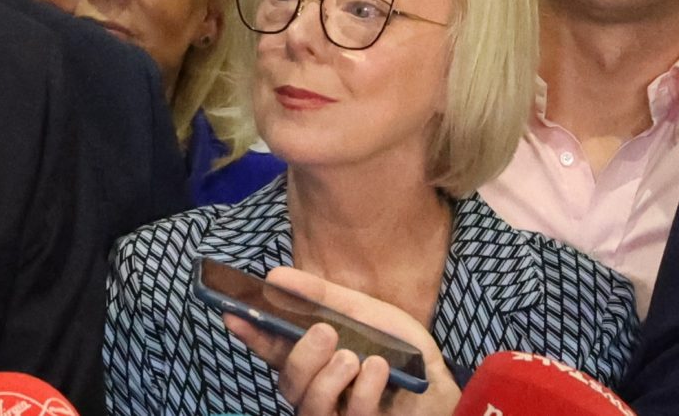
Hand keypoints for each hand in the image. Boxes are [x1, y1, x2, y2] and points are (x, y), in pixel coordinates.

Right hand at [224, 266, 460, 415]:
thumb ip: (320, 296)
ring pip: (311, 407)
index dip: (250, 334)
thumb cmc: (400, 349)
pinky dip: (365, 389)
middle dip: (301, 358)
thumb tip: (275, 276)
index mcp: (314, 361)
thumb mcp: (361, 312)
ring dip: (329, 378)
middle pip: (289, 386)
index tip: (232, 312)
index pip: (271, 351)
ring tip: (352, 357)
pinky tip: (379, 369)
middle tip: (323, 332)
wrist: (445, 379)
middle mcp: (320, 392)